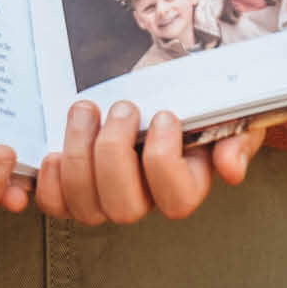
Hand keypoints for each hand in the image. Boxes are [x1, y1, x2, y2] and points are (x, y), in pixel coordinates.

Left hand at [36, 102, 265, 223]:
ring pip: (87, 206)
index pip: (177, 198)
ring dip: (79, 154)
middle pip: (124, 208)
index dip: (165, 160)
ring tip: (86, 110)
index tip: (164, 114)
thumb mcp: (226, 109)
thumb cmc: (194, 98)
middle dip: (114, 153)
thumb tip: (230, 168)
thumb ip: (235, 136)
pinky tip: (54, 151)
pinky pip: (58, 204)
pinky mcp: (77, 184)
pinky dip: (51, 183)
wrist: (162, 79)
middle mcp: (147, 196)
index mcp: (186, 181)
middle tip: (121, 108)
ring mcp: (109, 194)